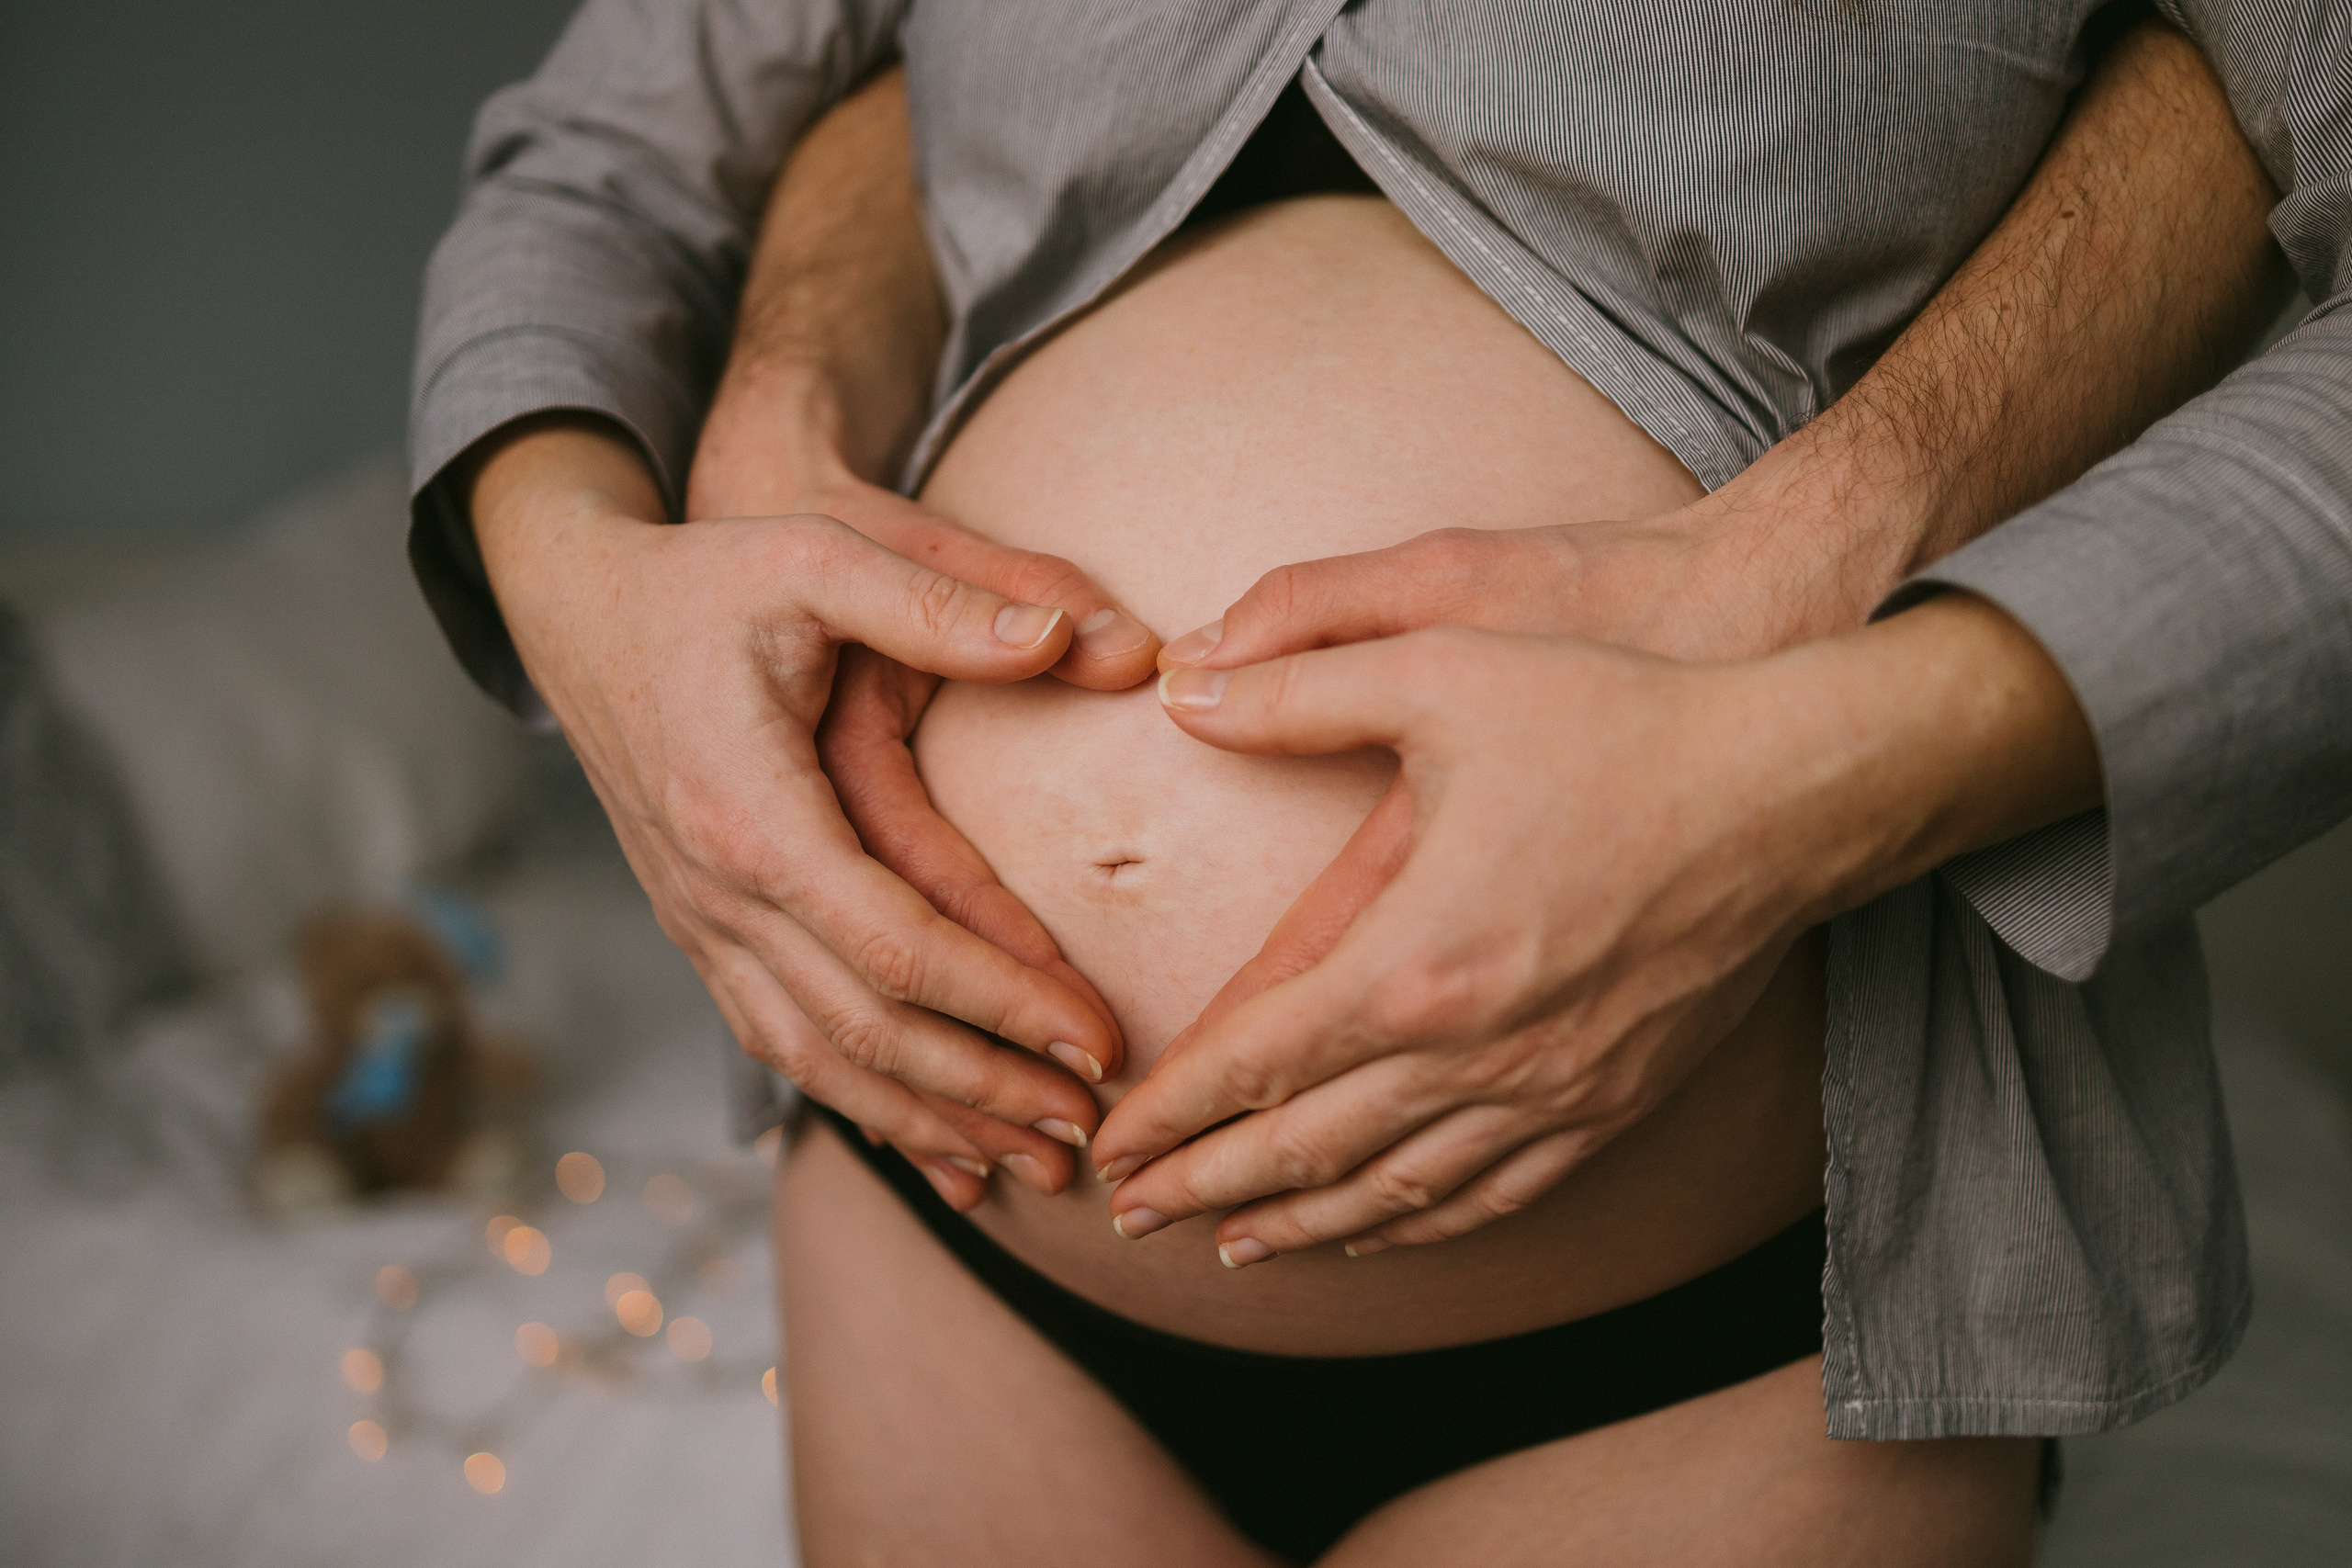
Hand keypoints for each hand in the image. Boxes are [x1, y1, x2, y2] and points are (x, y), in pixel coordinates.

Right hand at [473, 419, 1154, 1206]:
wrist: (576, 611)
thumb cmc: (708, 579)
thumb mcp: (819, 557)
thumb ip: (942, 600)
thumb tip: (1079, 637)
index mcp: (752, 815)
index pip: (898, 947)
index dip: (1004, 1003)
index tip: (1100, 1039)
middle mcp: (715, 894)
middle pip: (866, 1032)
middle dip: (987, 1090)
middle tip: (1094, 1129)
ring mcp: (699, 925)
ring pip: (819, 1064)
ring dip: (930, 1123)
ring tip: (1032, 1165)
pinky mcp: (700, 935)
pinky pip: (781, 1047)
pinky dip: (863, 1106)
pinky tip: (933, 1146)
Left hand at [1117, 508, 1857, 1184]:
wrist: (1791, 786)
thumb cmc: (1616, 722)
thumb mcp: (1442, 674)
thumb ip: (1297, 687)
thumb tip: (1184, 688)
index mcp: (1412, 962)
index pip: (1255, 1063)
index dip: (1172, 1111)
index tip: (1112, 1147)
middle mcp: (1474, 1053)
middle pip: (1306, 1151)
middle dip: (1207, 1188)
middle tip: (1133, 1215)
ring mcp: (1550, 1090)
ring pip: (1396, 1192)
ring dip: (1300, 1224)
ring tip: (1231, 1245)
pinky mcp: (1614, 1100)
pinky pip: (1497, 1195)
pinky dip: (1418, 1224)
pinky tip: (1378, 1230)